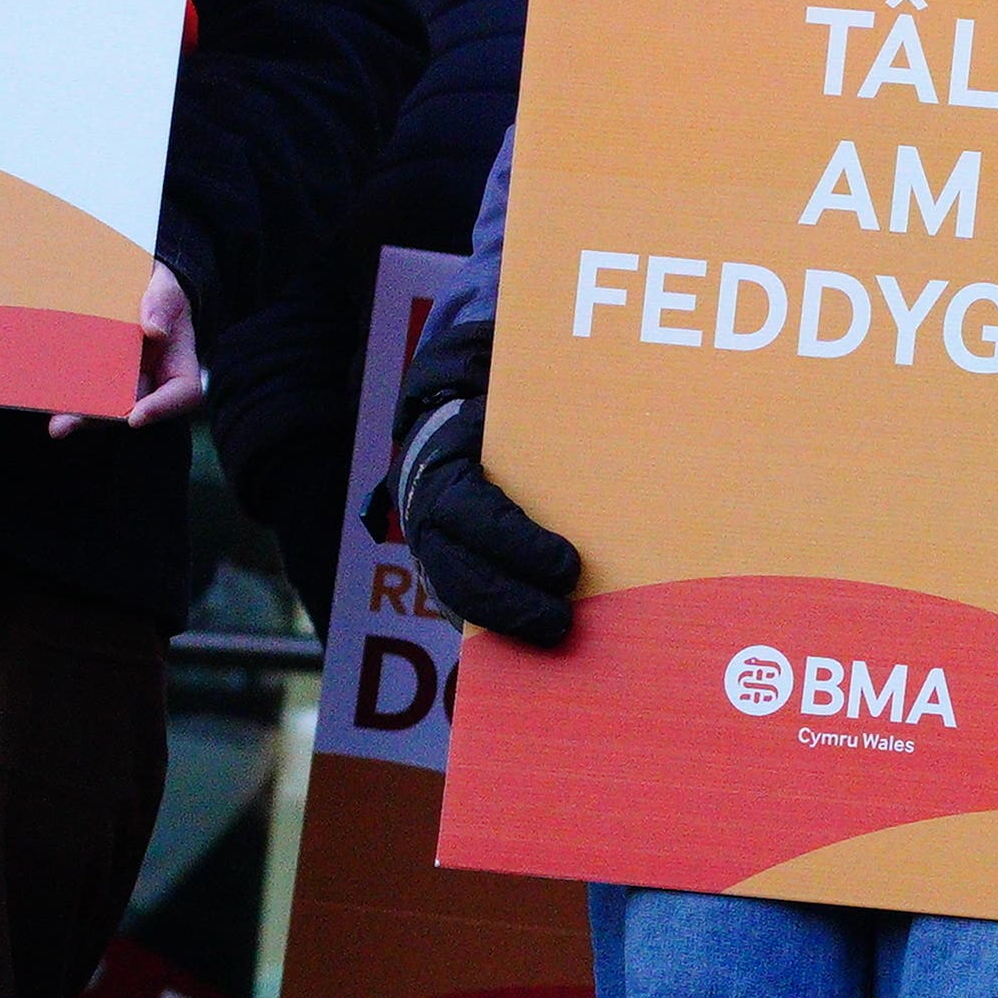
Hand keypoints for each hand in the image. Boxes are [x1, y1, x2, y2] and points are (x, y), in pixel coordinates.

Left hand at [47, 263, 202, 433]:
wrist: (134, 281)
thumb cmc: (157, 286)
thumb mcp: (164, 286)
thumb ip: (161, 303)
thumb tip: (154, 331)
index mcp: (178, 362)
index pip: (183, 393)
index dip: (162, 408)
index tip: (137, 416)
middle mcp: (152, 379)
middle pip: (135, 408)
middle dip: (103, 419)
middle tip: (68, 426)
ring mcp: (124, 380)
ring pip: (106, 404)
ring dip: (79, 415)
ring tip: (56, 424)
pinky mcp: (97, 373)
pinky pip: (85, 387)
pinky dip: (66, 394)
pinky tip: (43, 397)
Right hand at [382, 326, 579, 647]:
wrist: (456, 421)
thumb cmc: (497, 404)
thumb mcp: (501, 381)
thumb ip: (515, 377)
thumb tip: (547, 344)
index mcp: (442, 468)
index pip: (469, 515)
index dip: (515, 545)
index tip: (568, 566)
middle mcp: (429, 516)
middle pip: (458, 572)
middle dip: (510, 603)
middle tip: (564, 621)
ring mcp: (435, 549)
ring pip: (457, 599)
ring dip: (506, 625)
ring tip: (560, 637)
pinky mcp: (453, 572)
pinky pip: (469, 611)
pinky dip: (501, 635)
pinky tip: (543, 653)